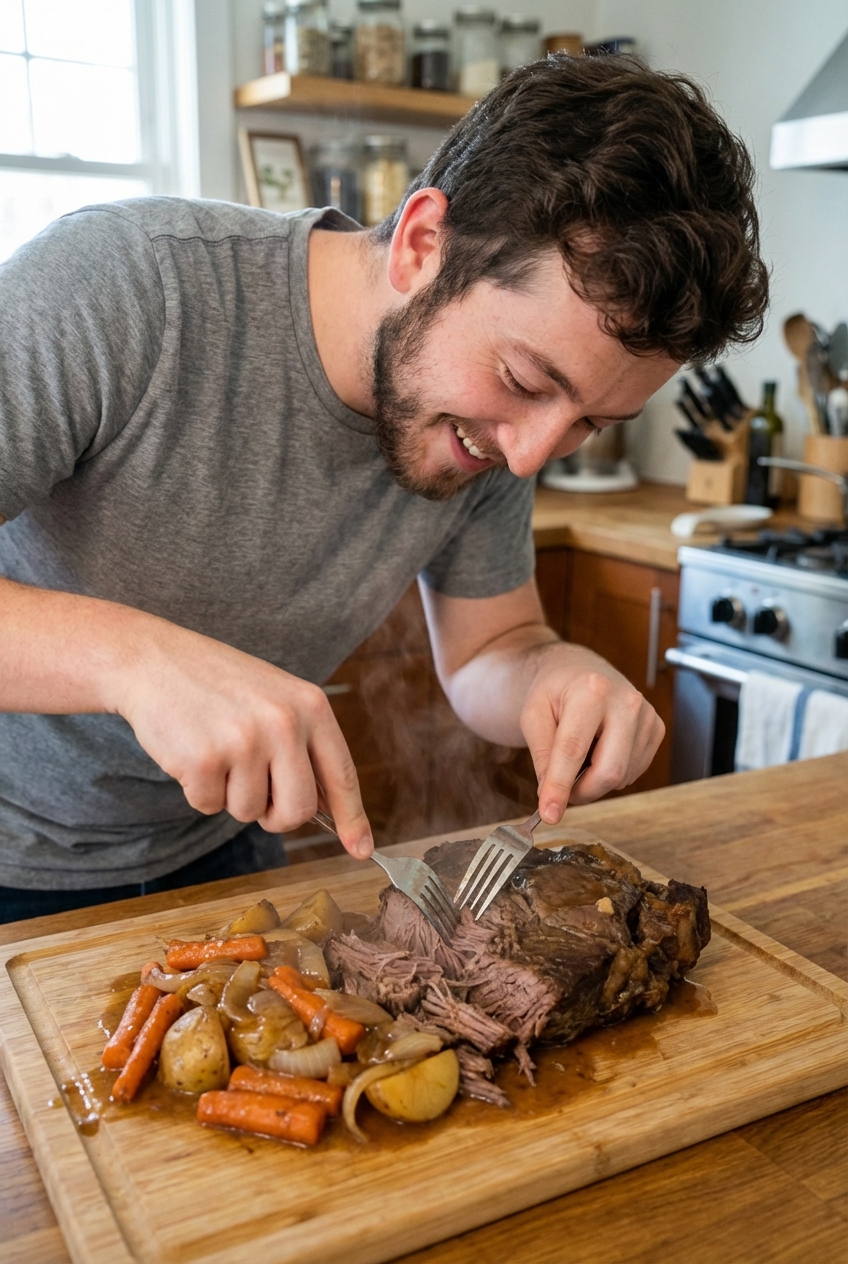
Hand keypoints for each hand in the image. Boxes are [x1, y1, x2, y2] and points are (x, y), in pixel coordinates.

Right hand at [110, 619, 372, 858]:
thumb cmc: (218, 683)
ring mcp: (244, 742)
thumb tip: (327, 806)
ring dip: (229, 795)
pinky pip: (209, 806)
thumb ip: (304, 745)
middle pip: (297, 810)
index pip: (341, 774)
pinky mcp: (204, 761)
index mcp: (310, 705)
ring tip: (217, 750)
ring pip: (249, 812)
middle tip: (254, 791)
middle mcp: (284, 723)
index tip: (361, 849)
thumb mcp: (276, 698)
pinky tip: (192, 751)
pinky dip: (198, 790)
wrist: (154, 659)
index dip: (352, 818)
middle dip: (275, 815)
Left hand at [519, 643, 663, 822]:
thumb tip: (550, 797)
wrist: (581, 672)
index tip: (549, 814)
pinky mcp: (656, 730)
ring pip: (621, 777)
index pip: (573, 749)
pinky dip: (610, 773)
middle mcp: (626, 702)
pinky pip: (632, 773)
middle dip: (581, 791)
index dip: (560, 786)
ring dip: (593, 781)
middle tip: (560, 789)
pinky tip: (600, 750)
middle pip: (608, 771)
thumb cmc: (556, 691)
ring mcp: (646, 716)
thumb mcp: (533, 715)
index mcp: (591, 690)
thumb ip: (541, 755)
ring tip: (580, 755)